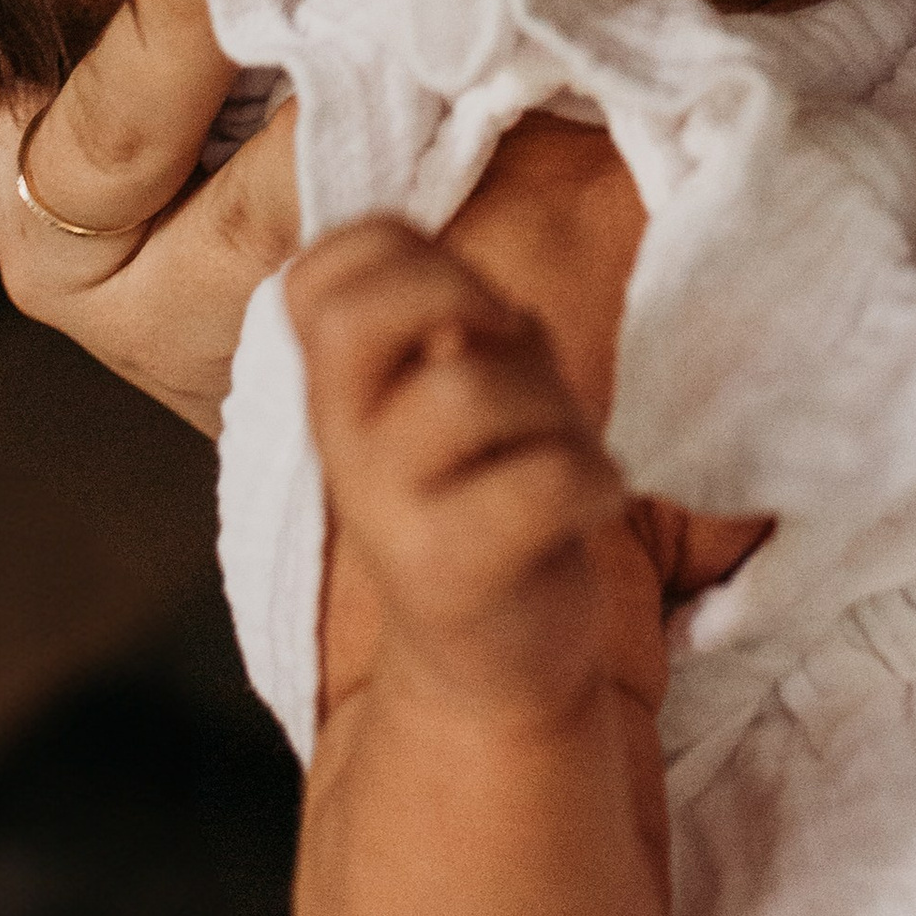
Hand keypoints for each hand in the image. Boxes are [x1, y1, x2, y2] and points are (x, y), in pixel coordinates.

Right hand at [289, 217, 641, 715]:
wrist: (491, 666)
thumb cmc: (495, 500)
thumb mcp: (467, 395)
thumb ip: (466, 326)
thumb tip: (492, 307)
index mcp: (342, 390)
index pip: (320, 271)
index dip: (398, 250)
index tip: (464, 302)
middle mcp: (345, 443)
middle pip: (362, 311)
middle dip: (461, 296)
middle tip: (508, 352)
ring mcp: (388, 510)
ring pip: (471, 387)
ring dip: (554, 404)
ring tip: (564, 447)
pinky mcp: (449, 570)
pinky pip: (543, 478)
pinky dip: (595, 477)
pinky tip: (594, 503)